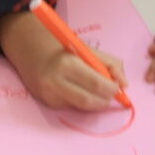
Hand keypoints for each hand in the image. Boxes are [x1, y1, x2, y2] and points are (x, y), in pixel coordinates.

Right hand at [0, 11, 127, 110]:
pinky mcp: (46, 102)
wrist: (29, 50)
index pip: (96, 84)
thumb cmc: (62, 48)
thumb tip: (124, 84)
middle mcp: (56, 81)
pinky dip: (80, 101)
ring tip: (97, 92)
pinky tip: (77, 90)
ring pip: (81, 107)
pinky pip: (71, 106)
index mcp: (68, 63)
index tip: (118, 87)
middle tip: (111, 95)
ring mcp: (49, 94)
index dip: (112, 89)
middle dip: (105, 100)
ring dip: (94, 102)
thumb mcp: (86, 49)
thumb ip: (110, 64)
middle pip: (89, 101)